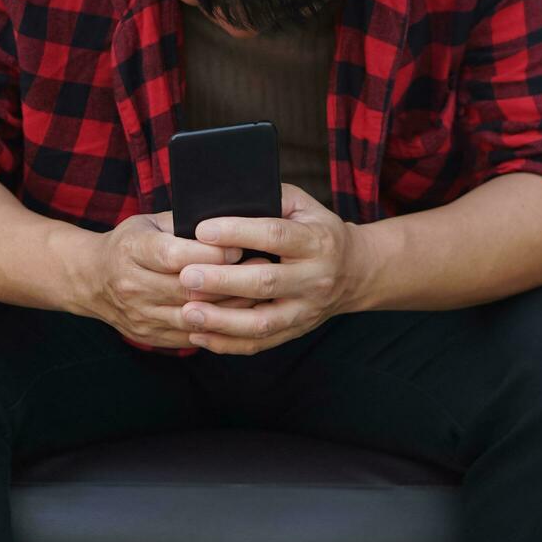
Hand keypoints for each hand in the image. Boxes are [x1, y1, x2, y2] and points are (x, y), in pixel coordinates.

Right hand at [77, 209, 257, 348]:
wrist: (92, 280)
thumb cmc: (129, 244)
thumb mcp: (148, 222)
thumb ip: (183, 224)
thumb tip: (230, 221)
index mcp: (132, 250)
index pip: (174, 256)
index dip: (209, 254)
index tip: (239, 247)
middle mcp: (132, 285)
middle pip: (188, 288)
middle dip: (230, 280)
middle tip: (263, 268)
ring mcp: (139, 314)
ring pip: (194, 316)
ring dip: (231, 307)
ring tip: (260, 293)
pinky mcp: (149, 335)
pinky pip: (191, 335)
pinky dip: (219, 327)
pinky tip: (241, 315)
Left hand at [176, 184, 371, 354]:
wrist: (355, 271)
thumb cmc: (316, 229)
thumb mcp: (303, 205)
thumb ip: (270, 199)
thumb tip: (224, 199)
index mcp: (316, 241)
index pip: (275, 235)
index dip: (238, 232)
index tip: (202, 230)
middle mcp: (314, 279)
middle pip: (265, 282)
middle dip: (223, 281)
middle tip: (186, 276)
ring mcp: (305, 310)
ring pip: (262, 322)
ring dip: (222, 321)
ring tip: (188, 312)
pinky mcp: (295, 331)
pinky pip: (260, 343)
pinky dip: (227, 343)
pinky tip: (199, 334)